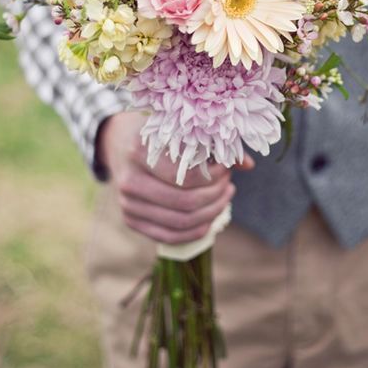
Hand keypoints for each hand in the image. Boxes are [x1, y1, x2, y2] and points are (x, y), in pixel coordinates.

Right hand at [97, 111, 254, 244]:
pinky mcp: (131, 220)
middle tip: (228, 184)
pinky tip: (211, 218)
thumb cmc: (157, 133)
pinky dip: (196, 231)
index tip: (226, 169)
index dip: (213, 177)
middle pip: (185, 203)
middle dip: (215, 196)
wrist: (119, 143)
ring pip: (180, 223)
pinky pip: (169, 237)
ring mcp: (127, 204)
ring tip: (223, 197)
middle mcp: (129, 181)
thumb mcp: (180, 130)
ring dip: (211, 213)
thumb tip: (248, 165)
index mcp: (139, 151)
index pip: (185, 177)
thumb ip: (213, 146)